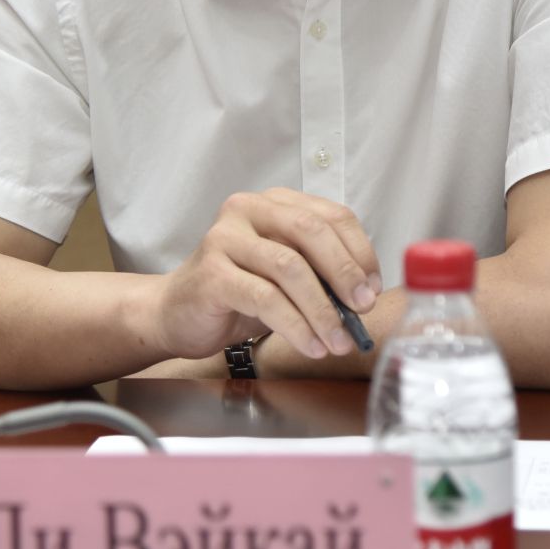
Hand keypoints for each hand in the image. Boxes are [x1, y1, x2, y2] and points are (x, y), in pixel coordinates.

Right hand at [149, 189, 381, 362]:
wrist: (175, 313)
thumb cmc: (236, 293)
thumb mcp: (284, 275)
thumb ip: (319, 272)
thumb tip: (365, 294)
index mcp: (274, 203)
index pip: (331, 215)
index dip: (359, 251)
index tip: (374, 287)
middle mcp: (248, 210)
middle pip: (311, 231)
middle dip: (344, 273)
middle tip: (363, 308)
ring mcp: (225, 238)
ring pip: (290, 268)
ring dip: (322, 310)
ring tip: (338, 340)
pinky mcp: (212, 273)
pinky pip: (266, 298)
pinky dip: (296, 325)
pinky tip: (311, 345)